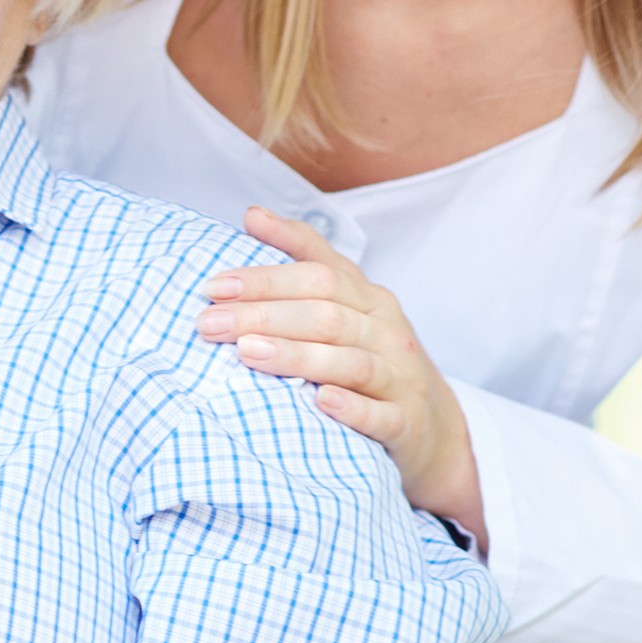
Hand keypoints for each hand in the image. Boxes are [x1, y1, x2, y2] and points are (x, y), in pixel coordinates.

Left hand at [198, 207, 486, 535]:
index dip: (266, 278)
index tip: (213, 285)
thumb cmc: (374, 357)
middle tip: (209, 324)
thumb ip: (306, 258)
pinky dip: (351, 408)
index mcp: (369, 299)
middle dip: (264, 315)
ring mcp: (399, 377)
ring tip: (247, 352)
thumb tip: (252, 214)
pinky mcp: (406, 423)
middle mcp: (387, 331)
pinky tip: (319, 402)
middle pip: (326, 315)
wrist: (432, 427)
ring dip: (297, 355)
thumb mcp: (349, 305)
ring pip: (350, 361)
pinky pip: (381, 415)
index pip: (317, 276)